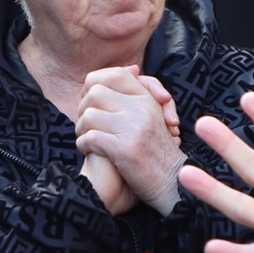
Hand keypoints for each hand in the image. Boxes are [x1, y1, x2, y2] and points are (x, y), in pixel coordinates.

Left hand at [75, 67, 186, 214]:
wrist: (172, 183)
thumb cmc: (158, 152)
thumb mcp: (154, 116)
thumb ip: (138, 95)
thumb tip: (129, 69)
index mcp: (147, 99)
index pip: (115, 75)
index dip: (96, 84)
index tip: (92, 101)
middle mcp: (141, 109)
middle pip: (96, 92)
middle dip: (83, 108)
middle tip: (87, 123)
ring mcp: (133, 128)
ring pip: (89, 115)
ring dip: (81, 129)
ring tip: (87, 139)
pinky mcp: (124, 149)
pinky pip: (90, 137)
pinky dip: (83, 145)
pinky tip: (89, 151)